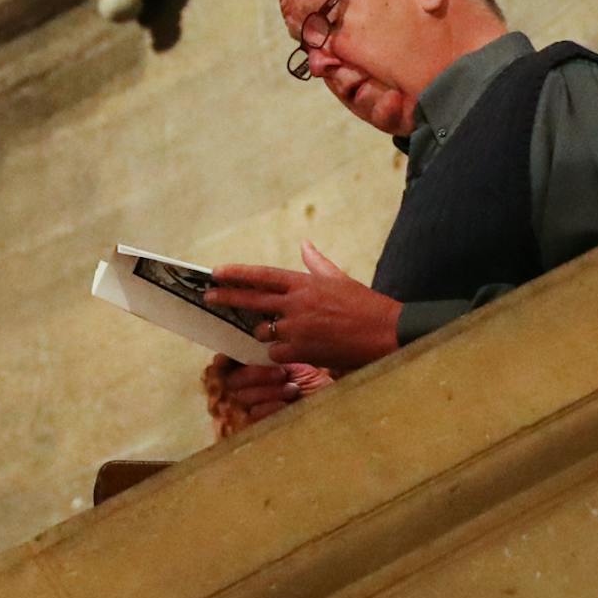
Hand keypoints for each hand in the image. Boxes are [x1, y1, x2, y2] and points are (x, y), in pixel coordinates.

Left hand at [202, 241, 401, 372]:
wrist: (388, 334)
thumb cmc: (366, 306)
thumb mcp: (340, 279)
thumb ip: (317, 264)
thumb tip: (305, 244)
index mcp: (304, 283)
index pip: (262, 276)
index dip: (237, 274)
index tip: (217, 272)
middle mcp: (296, 303)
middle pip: (252, 300)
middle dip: (227, 298)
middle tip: (209, 297)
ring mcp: (298, 328)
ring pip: (264, 331)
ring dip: (266, 332)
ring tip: (281, 332)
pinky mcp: (303, 351)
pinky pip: (277, 352)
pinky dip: (281, 352)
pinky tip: (295, 350)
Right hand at [218, 359, 335, 424]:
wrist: (335, 406)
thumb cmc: (316, 382)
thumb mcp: (294, 363)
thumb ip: (271, 354)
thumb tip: (254, 337)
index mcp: (254, 370)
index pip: (226, 366)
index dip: (223, 361)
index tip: (226, 359)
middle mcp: (251, 389)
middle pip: (232, 380)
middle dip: (255, 374)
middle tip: (281, 373)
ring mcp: (256, 408)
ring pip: (244, 397)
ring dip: (268, 390)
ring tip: (293, 389)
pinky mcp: (264, 426)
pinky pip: (255, 414)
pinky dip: (271, 406)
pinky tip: (287, 404)